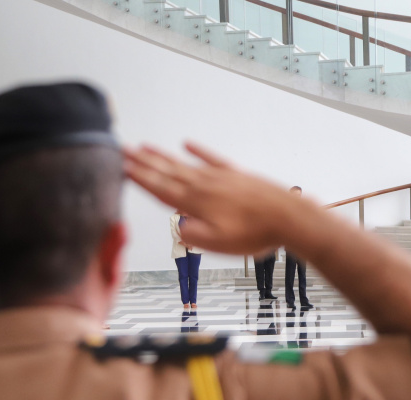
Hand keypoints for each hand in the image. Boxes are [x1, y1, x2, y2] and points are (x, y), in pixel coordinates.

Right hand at [126, 142, 310, 254]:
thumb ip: (194, 234)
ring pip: (184, 163)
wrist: (289, 218)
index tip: (121, 167)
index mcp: (196, 203)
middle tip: (123, 149)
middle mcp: (205, 185)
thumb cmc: (257, 233)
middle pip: (167, 171)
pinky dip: (198, 151)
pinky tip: (189, 145)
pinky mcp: (237, 175)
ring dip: (163, 155)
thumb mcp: (219, 244)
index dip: (139, 178)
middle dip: (143, 161)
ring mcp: (220, 177)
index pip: (160, 188)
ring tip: (145, 146)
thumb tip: (178, 226)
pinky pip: (212, 158)